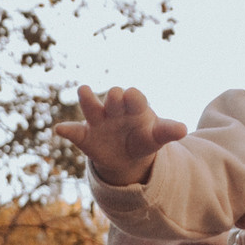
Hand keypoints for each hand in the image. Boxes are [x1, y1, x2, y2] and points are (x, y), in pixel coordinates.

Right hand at [54, 85, 187, 186]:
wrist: (126, 155)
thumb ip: (167, 131)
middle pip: (114, 97)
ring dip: (87, 98)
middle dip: (115, 97)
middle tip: (116, 98)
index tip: (131, 96)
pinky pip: (74, 132)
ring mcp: (98, 121)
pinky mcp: (85, 136)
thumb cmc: (143, 139)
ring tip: (84, 90)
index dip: (133, 97)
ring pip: (91, 106)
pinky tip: (60, 129)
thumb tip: (184, 129)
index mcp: (134, 106)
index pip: (135, 97)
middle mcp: (114, 109)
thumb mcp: (156, 137)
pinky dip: (67, 130)